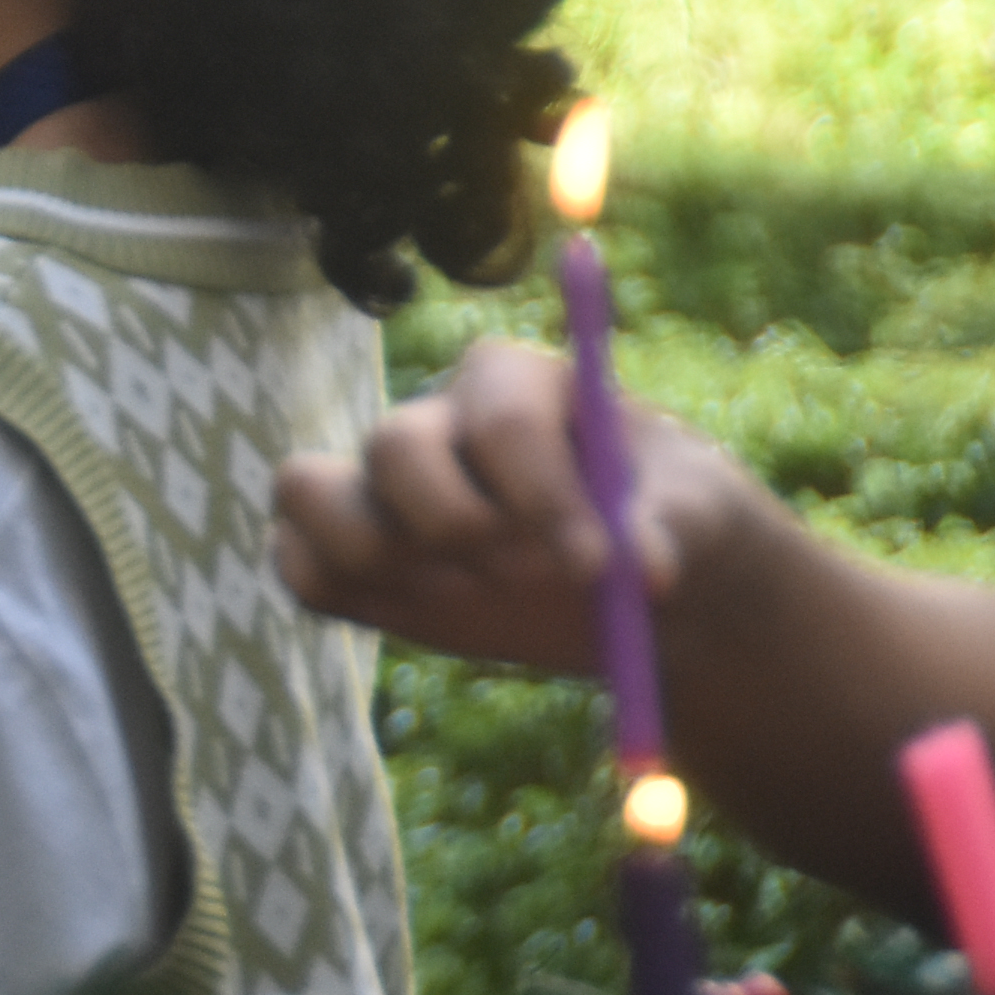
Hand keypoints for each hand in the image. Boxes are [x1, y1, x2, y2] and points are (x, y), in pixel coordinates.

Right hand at [270, 339, 749, 672]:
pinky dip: (334, 592)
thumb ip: (672, 530)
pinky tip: (418, 613)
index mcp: (517, 382)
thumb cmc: (668, 524)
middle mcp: (434, 420)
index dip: (540, 494)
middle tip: (521, 581)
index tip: (594, 569)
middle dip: (457, 526)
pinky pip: (294, 561)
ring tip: (464, 595)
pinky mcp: (350, 551)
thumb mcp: (700, 518)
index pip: (501, 418)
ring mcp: (380, 485)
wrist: (635, 587)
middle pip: (394, 445)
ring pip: (308, 489)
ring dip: (379, 555)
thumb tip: (641, 566)